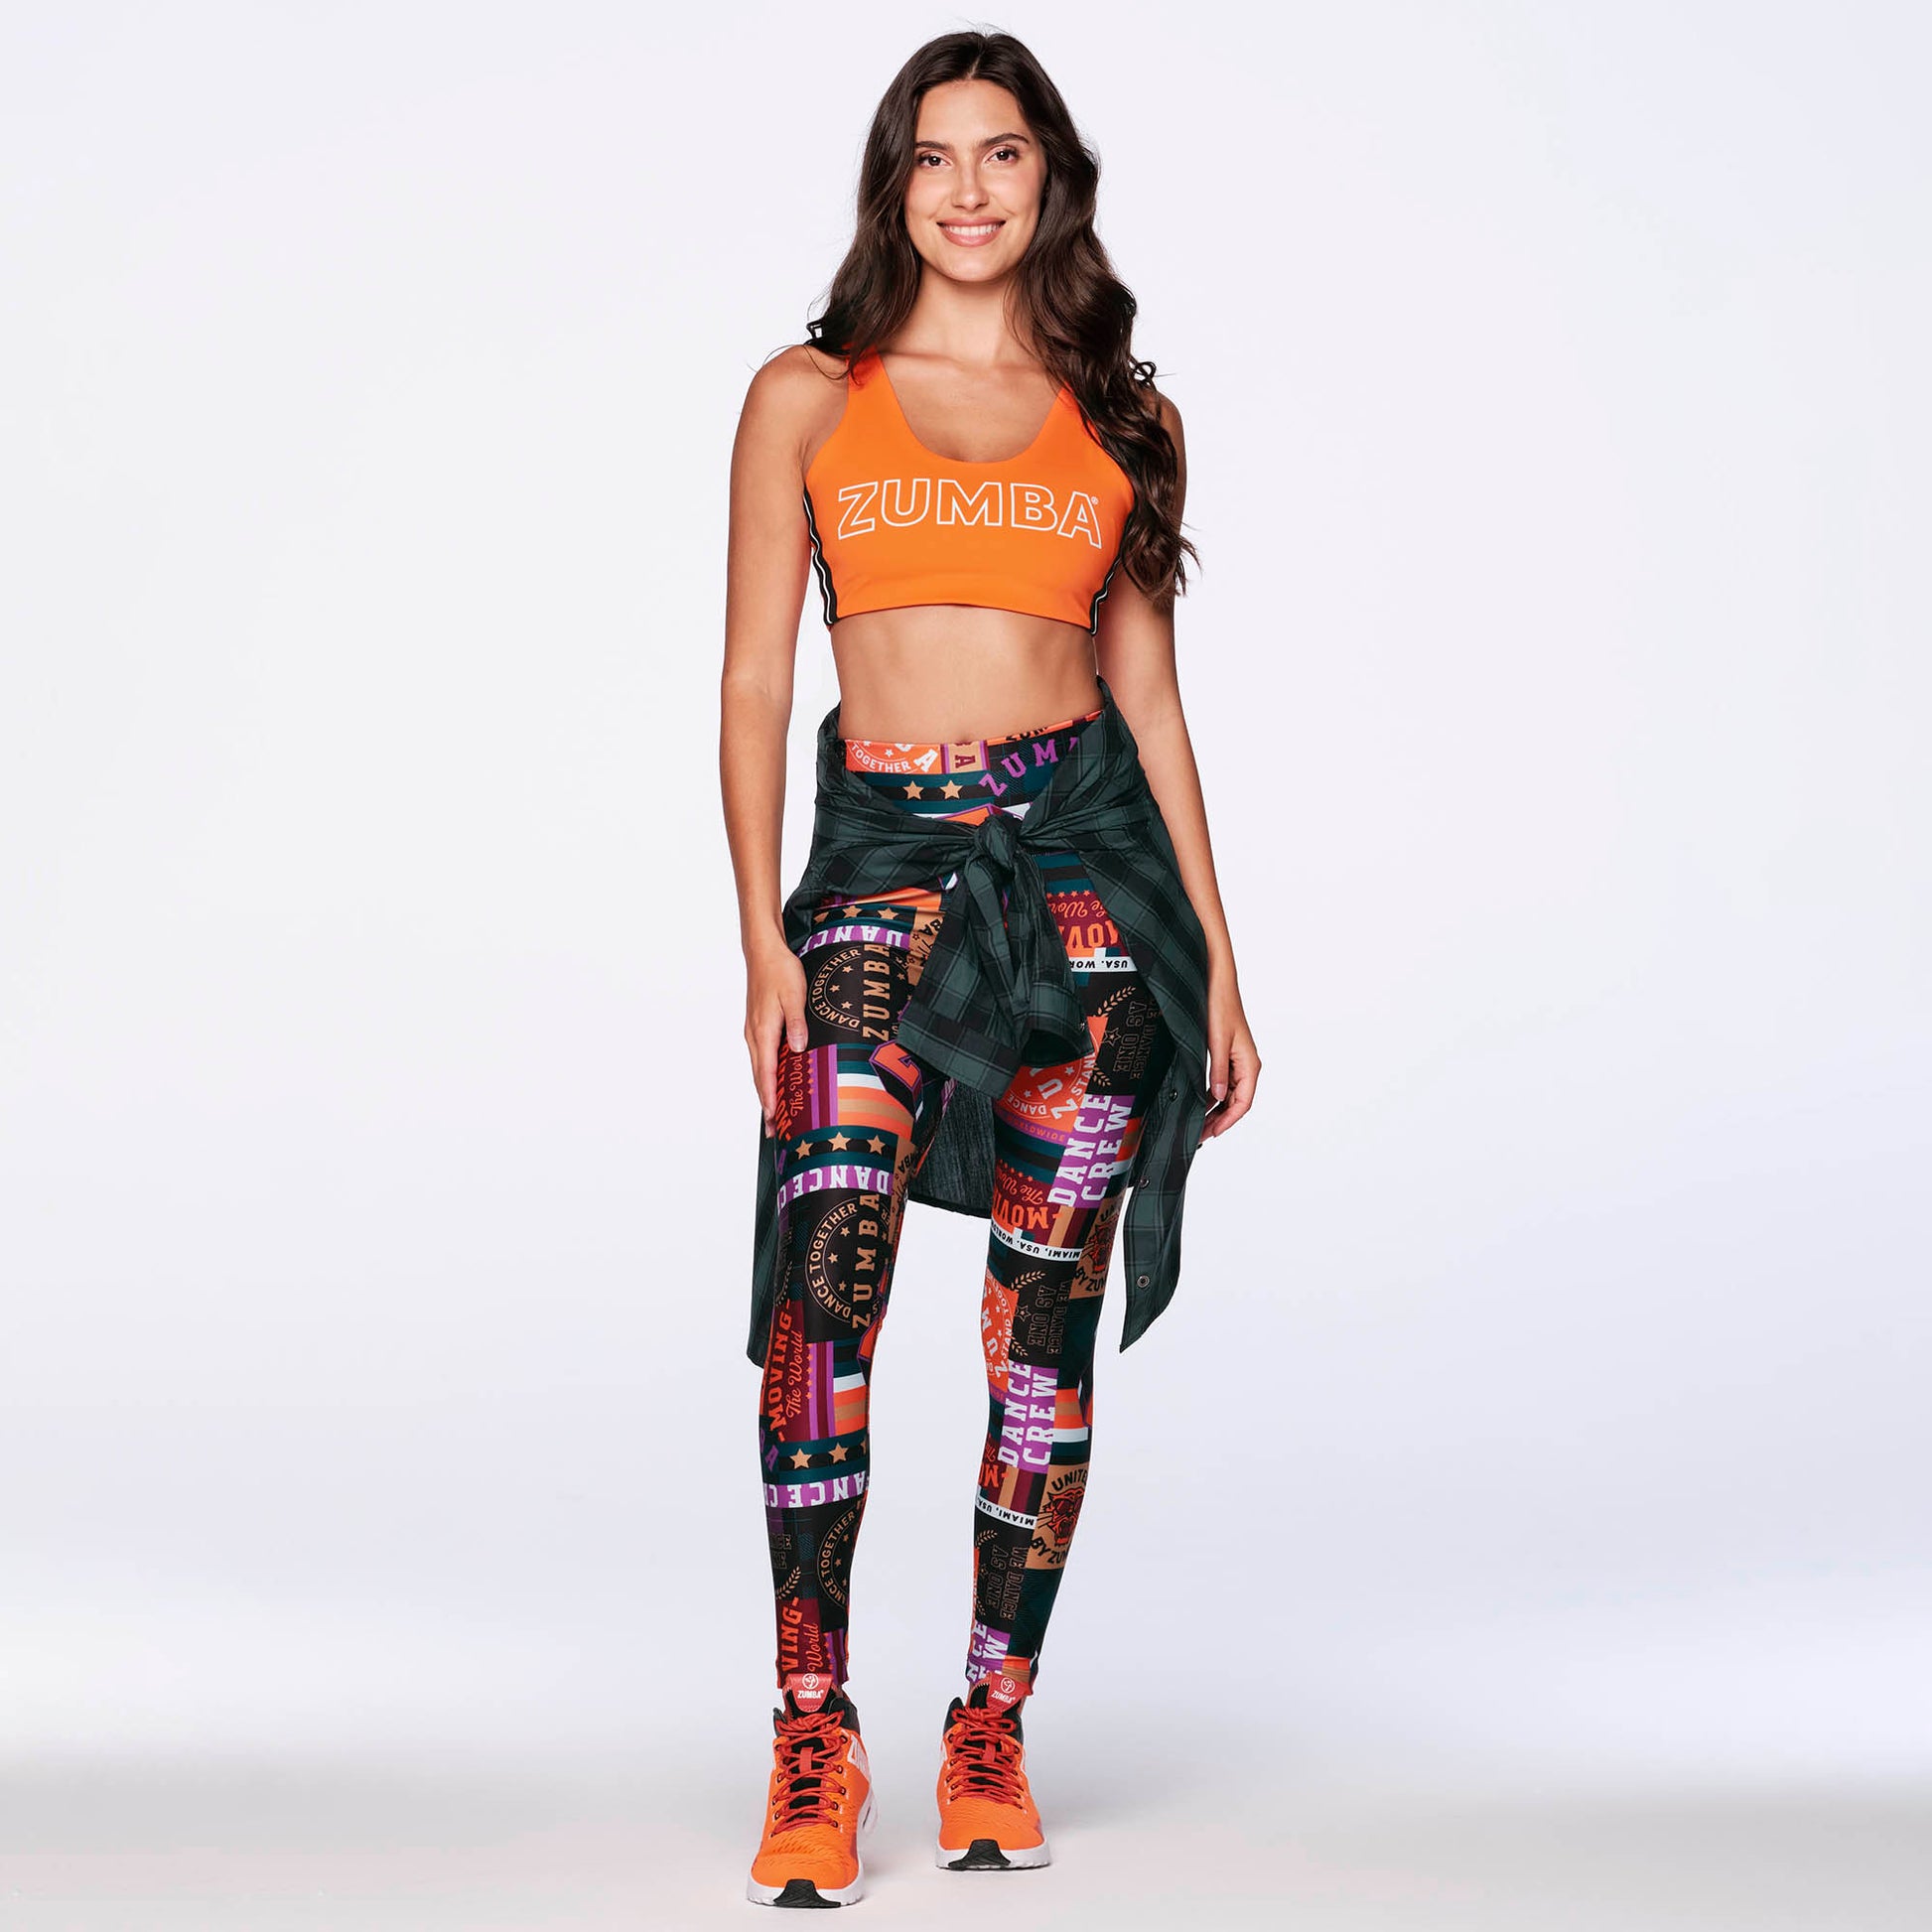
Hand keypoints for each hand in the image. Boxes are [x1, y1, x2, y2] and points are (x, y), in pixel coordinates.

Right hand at [744, 934, 808, 1135]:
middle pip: (759, 1077)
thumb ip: (798, 1023)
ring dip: (765, 1091)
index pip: (766, 1072)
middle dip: (766, 1104)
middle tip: (772, 1129)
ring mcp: (754, 1031)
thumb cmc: (779, 971)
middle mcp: (755, 1035)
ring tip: (772, 1113)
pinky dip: (765, 1075)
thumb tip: (799, 1049)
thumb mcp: (794, 995)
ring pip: (759, 1068)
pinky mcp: (757, 1027)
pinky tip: (773, 1082)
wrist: (763, 952)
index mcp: (763, 1030)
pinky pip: (760, 1057)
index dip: (770, 1097)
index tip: (772, 1118)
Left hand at [1200, 961, 1259, 1142]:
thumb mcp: (1216, 1042)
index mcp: (1249, 1064)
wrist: (1217, 983)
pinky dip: (1212, 1096)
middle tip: (1201, 1135)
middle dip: (1220, 1120)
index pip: (1243, 1102)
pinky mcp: (1227, 1055)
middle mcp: (1246, 1065)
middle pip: (1236, 1102)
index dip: (1228, 1121)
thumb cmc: (1220, 1007)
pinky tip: (1199, 1103)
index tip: (1213, 1133)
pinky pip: (1222, 1083)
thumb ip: (1217, 1071)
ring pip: (1229, 1094)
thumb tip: (1216, 1098)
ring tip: (1199, 1124)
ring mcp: (1237, 1061)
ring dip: (1215, 1110)